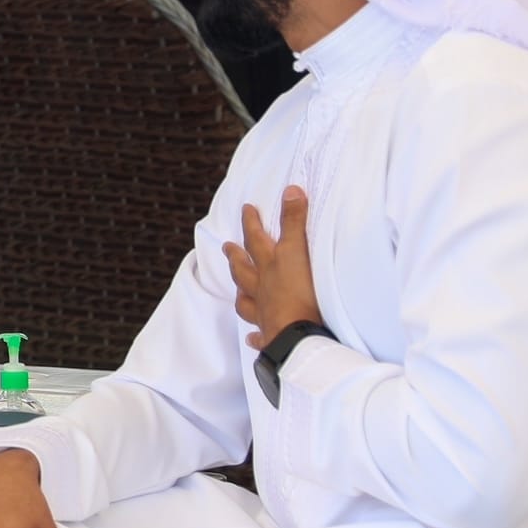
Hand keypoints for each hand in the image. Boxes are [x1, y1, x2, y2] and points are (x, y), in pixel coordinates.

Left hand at [223, 184, 322, 349]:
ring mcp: (264, 314)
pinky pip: (259, 336)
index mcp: (270, 266)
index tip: (246, 209)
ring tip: (237, 290)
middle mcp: (261, 289)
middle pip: (243, 270)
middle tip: (226, 246)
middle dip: (236, 256)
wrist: (298, 336)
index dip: (251, 223)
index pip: (256, 239)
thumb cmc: (301, 294)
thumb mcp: (299, 251)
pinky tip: (251, 338)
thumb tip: (291, 190)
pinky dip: (255, 336)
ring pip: (246, 301)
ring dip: (241, 293)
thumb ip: (294, 221)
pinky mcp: (271, 337)